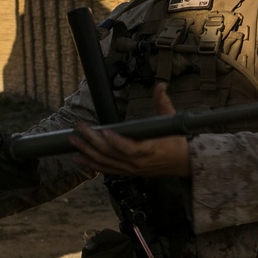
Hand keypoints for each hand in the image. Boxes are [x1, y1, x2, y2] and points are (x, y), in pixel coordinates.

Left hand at [69, 83, 189, 177]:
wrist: (183, 162)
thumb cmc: (176, 141)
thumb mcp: (171, 120)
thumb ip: (163, 102)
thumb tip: (161, 86)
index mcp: (150, 149)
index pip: (130, 148)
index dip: (116, 141)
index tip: (104, 131)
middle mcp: (139, 163)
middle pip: (111, 154)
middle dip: (92, 141)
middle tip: (80, 129)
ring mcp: (132, 169)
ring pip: (105, 162)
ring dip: (88, 152)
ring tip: (74, 141)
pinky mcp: (128, 172)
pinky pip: (107, 169)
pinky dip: (92, 164)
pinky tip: (79, 158)